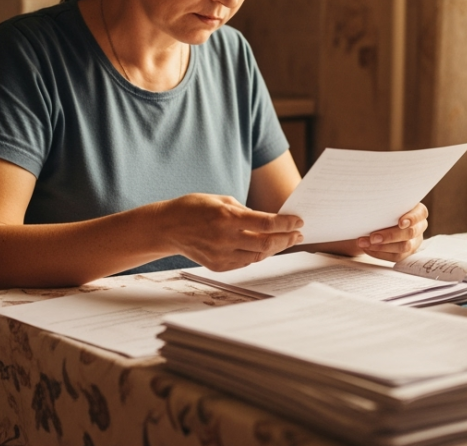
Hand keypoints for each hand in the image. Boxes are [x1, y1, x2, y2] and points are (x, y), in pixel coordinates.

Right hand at [159, 193, 303, 271]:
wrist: (167, 227)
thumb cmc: (194, 208)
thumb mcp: (221, 200)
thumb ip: (245, 211)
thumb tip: (269, 221)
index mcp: (226, 218)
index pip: (266, 224)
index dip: (286, 223)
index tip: (298, 221)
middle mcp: (225, 239)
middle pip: (266, 243)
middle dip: (286, 238)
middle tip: (298, 234)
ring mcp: (221, 255)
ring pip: (258, 256)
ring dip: (275, 248)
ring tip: (286, 240)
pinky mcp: (218, 266)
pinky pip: (245, 262)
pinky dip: (258, 254)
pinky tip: (265, 246)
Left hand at [356, 203, 427, 262]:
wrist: (382, 220)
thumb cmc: (386, 207)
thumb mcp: (388, 202)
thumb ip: (386, 203)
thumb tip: (370, 201)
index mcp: (418, 211)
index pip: (420, 214)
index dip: (411, 218)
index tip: (400, 222)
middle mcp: (419, 227)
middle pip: (409, 233)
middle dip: (389, 236)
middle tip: (372, 237)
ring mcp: (414, 241)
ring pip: (403, 248)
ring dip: (381, 247)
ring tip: (364, 243)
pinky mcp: (407, 253)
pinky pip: (395, 257)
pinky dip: (380, 253)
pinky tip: (367, 248)